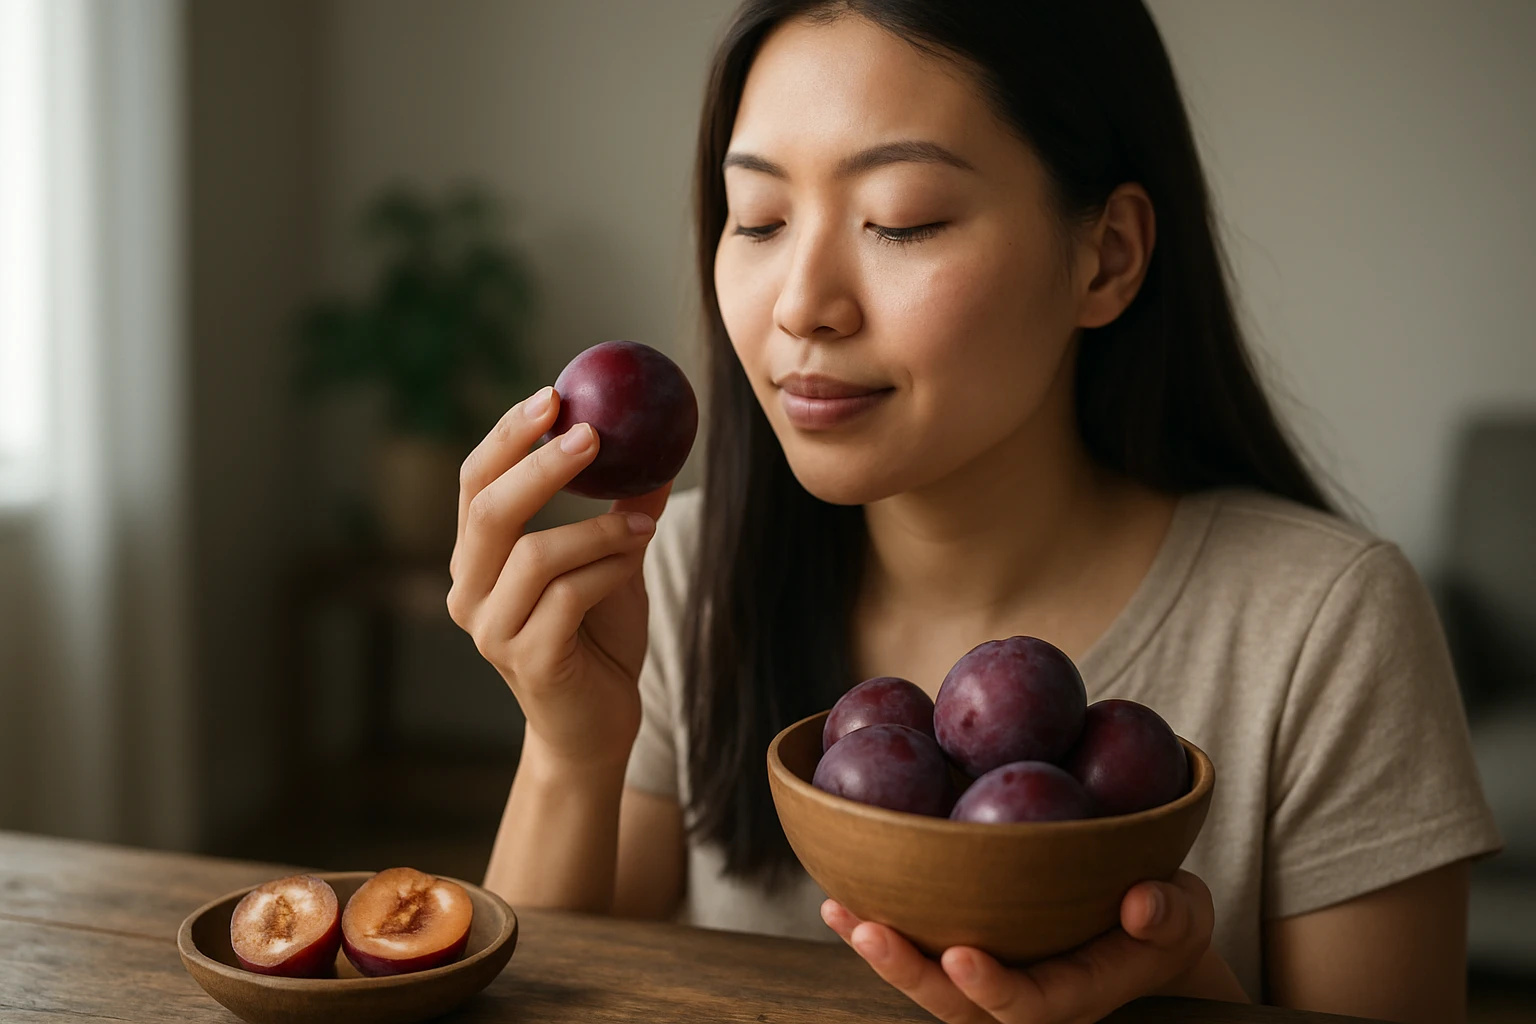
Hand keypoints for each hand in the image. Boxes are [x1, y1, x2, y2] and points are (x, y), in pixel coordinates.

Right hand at [446, 385, 671, 770]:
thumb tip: (657, 444)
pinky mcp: (528, 662)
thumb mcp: (608, 561)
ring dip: (597, 528)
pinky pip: (568, 597)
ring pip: (535, 554)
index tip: (553, 396)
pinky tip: (634, 557)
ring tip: (643, 518)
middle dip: (539, 464)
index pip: (475, 483)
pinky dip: (608, 568)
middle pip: (489, 510)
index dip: (508, 436)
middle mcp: (469, 592)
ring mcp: (492, 631)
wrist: (596, 727)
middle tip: (590, 433)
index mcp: (476, 559)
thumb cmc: (597, 639)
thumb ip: (618, 509)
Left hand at [822, 870, 1234, 1022]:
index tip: (959, 955)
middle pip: (957, 1005)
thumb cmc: (1163, 919)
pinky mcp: (969, 953)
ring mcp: (991, 978)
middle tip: (869, 931)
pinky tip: (838, 896)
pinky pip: (919, 950)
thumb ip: (1169, 915)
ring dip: (881, 952)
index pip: (1029, 1007)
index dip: (993, 989)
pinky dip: (877, 926)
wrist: (1143, 926)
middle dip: (910, 973)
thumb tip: (1142, 902)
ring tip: (839, 912)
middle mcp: (1024, 997)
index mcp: (1075, 995)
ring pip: (927, 984)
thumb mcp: (1185, 914)